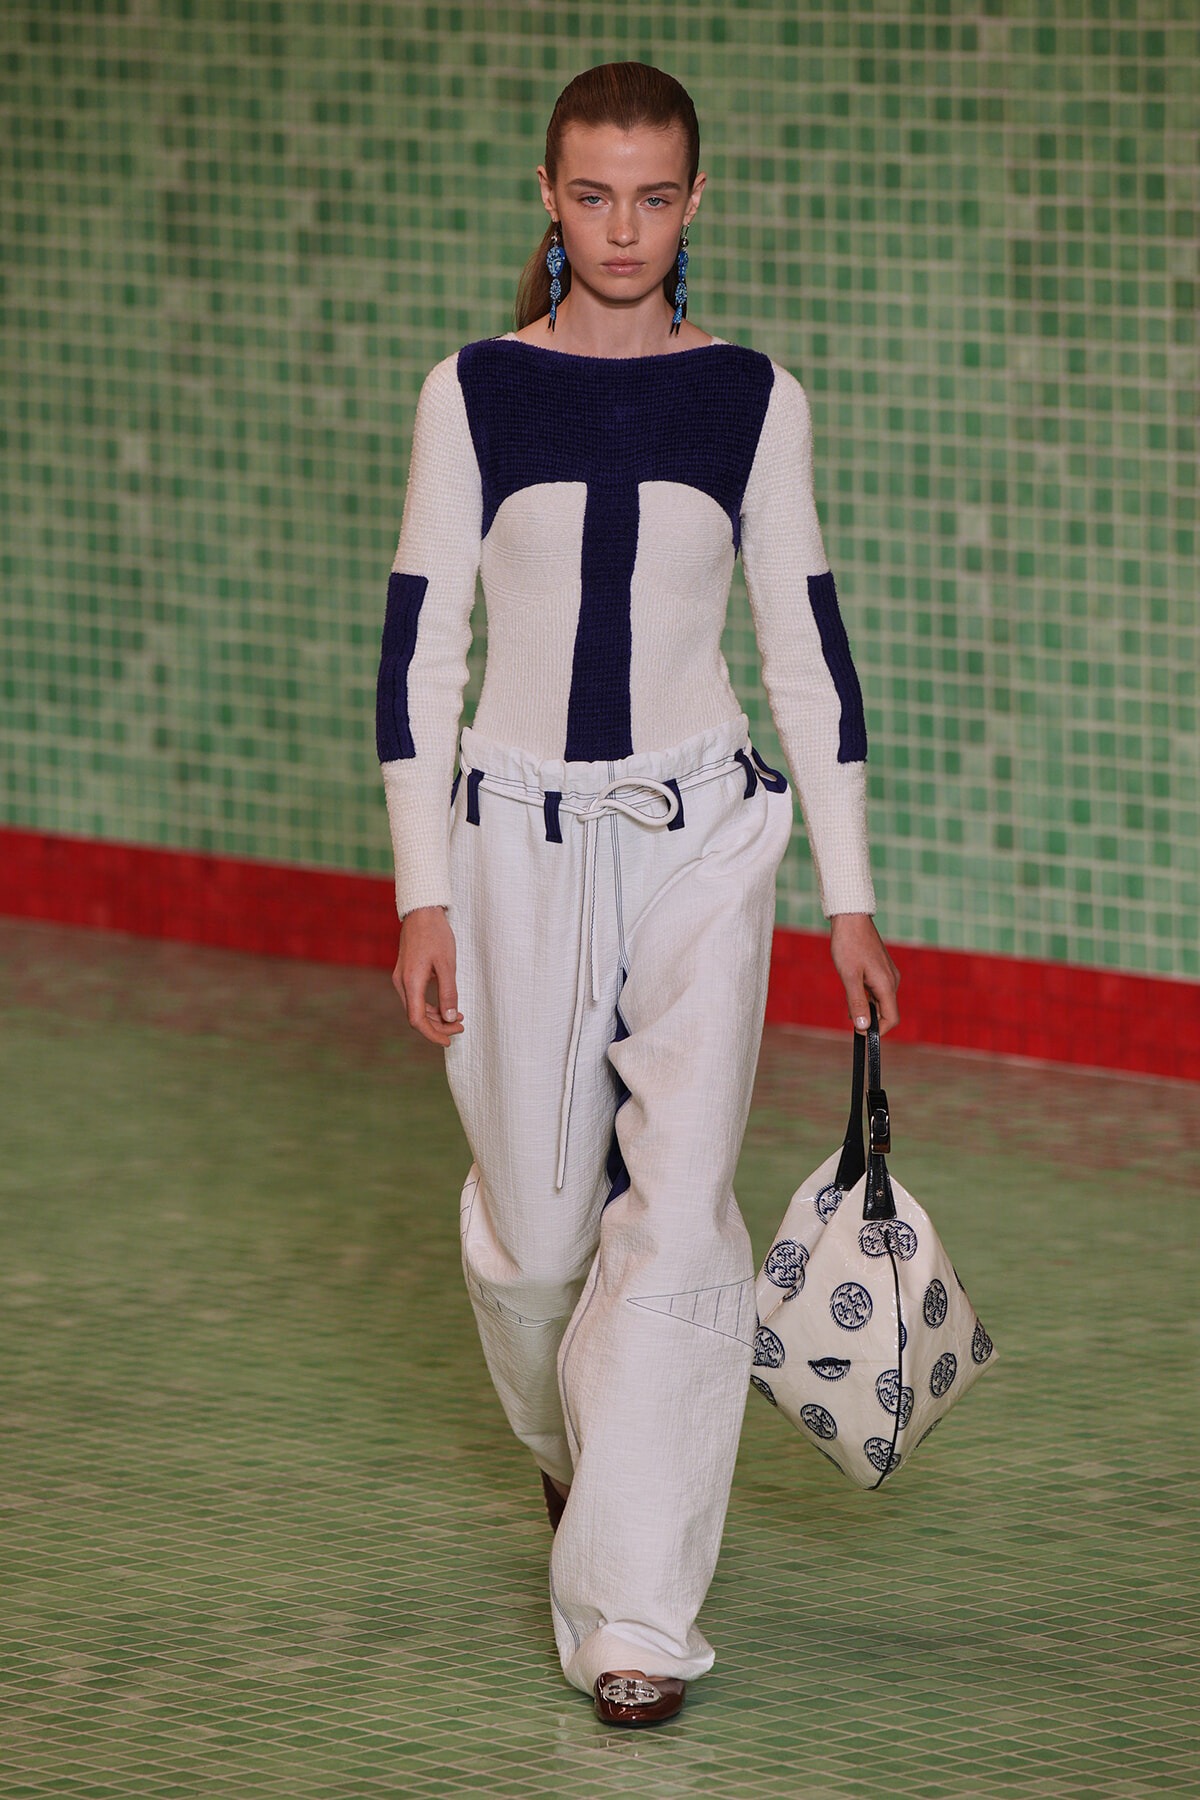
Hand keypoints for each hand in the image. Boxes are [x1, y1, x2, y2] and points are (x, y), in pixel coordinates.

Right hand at [393, 905, 463, 1047]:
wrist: (421, 912)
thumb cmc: (435, 935)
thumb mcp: (447, 964)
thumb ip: (449, 992)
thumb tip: (451, 1018)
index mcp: (411, 982)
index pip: (417, 1020)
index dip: (433, 1034)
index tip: (449, 1041)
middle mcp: (402, 983)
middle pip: (416, 1016)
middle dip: (439, 1026)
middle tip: (462, 1027)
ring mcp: (401, 978)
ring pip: (416, 1008)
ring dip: (436, 1016)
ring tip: (459, 1018)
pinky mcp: (405, 974)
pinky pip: (416, 998)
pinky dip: (430, 1006)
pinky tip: (446, 1005)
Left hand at [829, 913, 899, 1035]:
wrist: (851, 918)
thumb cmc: (849, 945)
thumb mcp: (849, 976)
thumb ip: (856, 1002)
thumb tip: (863, 1027)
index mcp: (887, 984)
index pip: (892, 1018)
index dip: (877, 1031)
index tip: (860, 1033)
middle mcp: (892, 981)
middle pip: (886, 1011)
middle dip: (870, 1019)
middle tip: (849, 1017)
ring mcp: (888, 974)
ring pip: (880, 1001)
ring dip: (866, 1007)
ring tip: (848, 1002)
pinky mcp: (882, 969)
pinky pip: (877, 990)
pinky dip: (866, 997)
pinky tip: (852, 991)